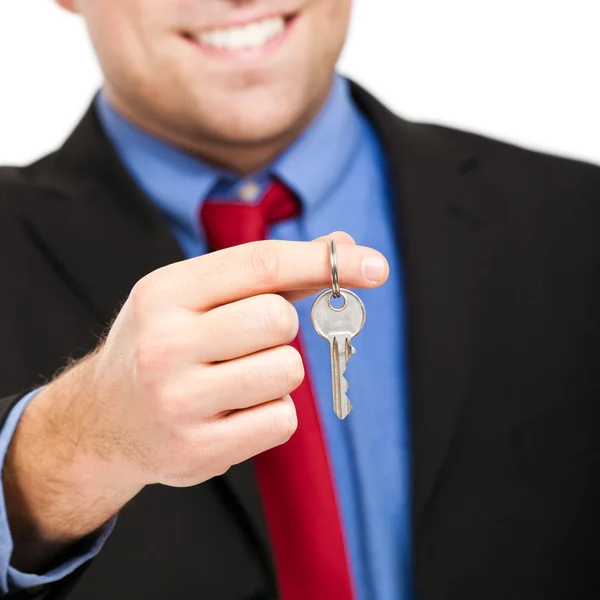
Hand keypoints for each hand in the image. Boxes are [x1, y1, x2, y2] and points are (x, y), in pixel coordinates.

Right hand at [4, 231, 388, 570]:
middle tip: (248, 341)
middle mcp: (165, 344)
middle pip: (279, 320)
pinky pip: (281, 419)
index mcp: (165, 292)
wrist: (104, 420)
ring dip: (277, 373)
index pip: (261, 264)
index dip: (324, 262)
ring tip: (234, 379)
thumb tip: (344, 247)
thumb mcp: (197, 297)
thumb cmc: (165, 345)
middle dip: (280, 329)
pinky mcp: (198, 450)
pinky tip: (232, 413)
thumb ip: (271, 274)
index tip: (374, 265)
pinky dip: (272, 413)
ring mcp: (179, 402)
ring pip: (287, 371)